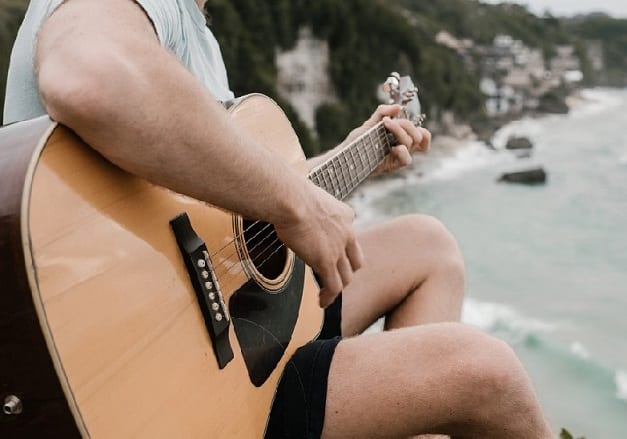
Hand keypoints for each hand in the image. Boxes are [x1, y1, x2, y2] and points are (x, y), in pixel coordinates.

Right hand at [274, 185, 363, 307]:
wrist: (291, 199)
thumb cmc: (290, 193)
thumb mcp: (308, 197)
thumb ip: (307, 206)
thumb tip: (290, 205)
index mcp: (345, 215)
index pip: (350, 236)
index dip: (343, 247)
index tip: (332, 252)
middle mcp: (347, 233)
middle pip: (355, 260)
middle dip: (347, 270)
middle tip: (335, 276)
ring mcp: (338, 249)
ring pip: (346, 277)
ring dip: (338, 286)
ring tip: (328, 293)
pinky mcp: (326, 262)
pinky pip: (333, 286)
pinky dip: (329, 297)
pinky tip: (321, 302)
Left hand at [342, 104, 430, 174]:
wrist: (344, 155)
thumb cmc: (357, 141)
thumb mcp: (369, 123)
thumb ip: (382, 112)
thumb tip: (398, 107)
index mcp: (400, 139)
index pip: (423, 137)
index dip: (421, 130)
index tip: (403, 119)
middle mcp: (402, 148)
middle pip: (418, 136)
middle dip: (407, 124)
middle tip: (389, 121)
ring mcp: (397, 157)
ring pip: (411, 143)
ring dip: (400, 130)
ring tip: (385, 124)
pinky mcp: (391, 165)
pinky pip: (407, 160)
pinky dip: (402, 151)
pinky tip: (392, 147)